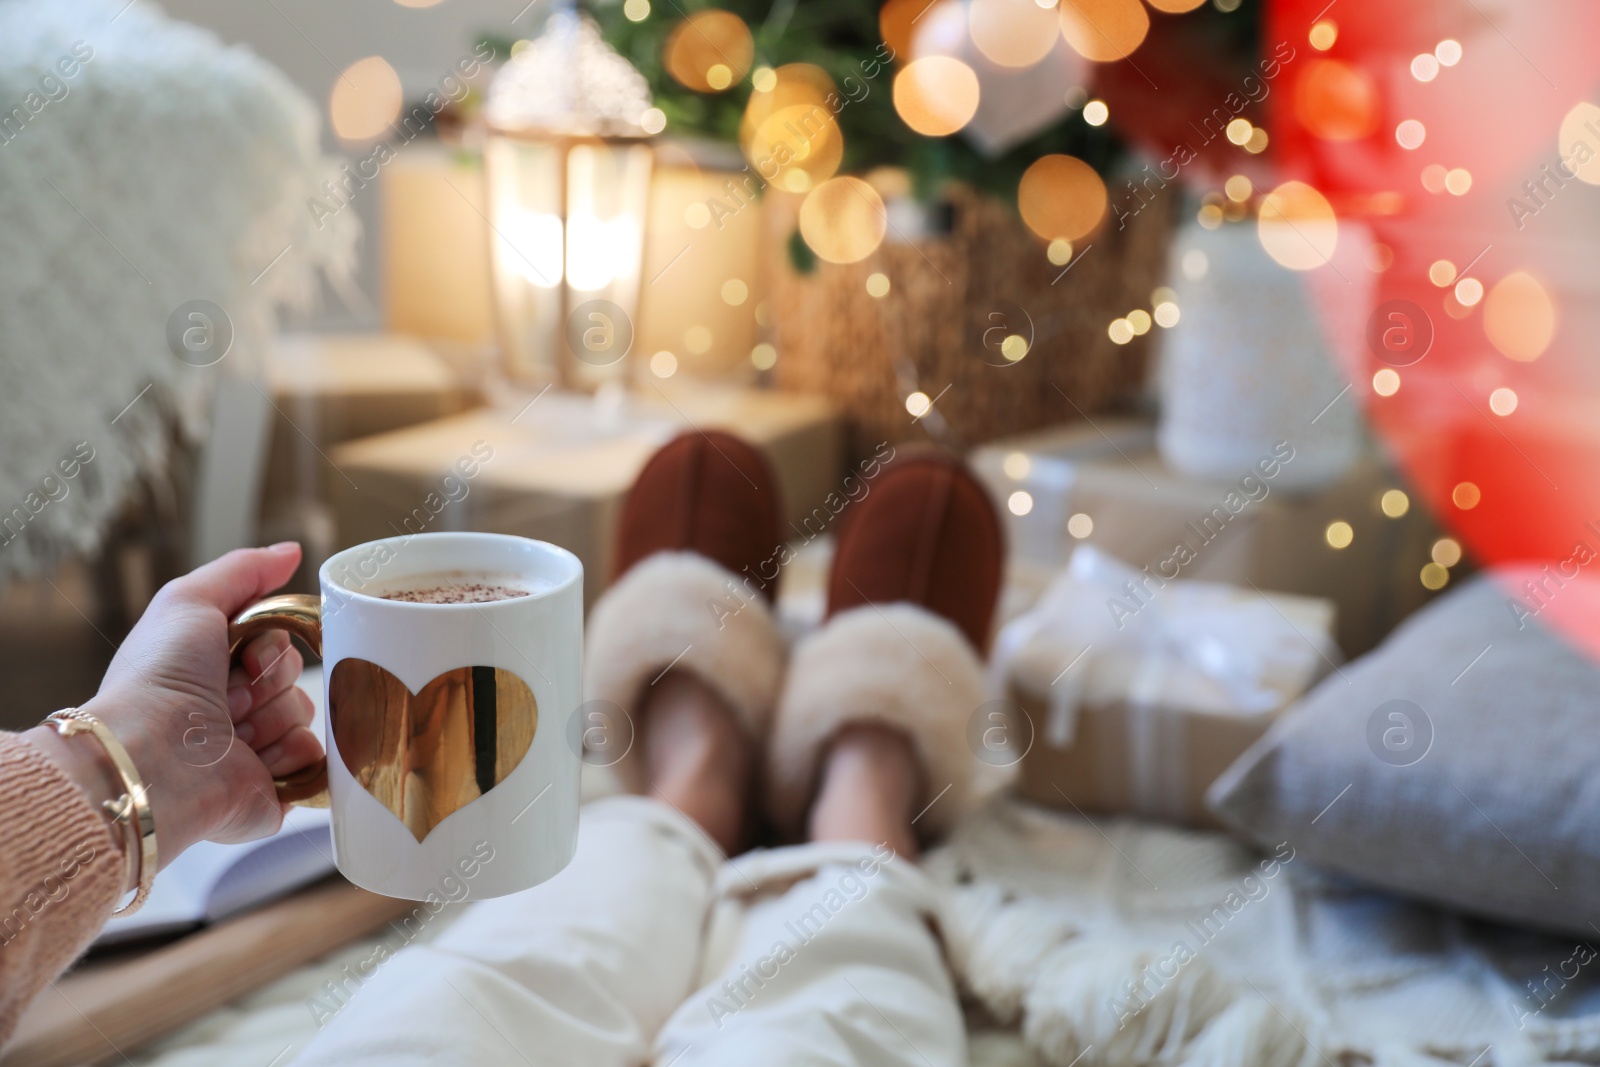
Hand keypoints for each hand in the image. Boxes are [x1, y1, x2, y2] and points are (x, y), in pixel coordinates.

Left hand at [28, 543, 322, 877]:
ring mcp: (254, 752)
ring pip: (306, 715)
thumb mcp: (189, 600)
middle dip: (269, 681)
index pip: (277, 641)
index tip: (243, 655)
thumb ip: (243, 570)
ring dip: (274, 718)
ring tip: (234, 734)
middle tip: (228, 698)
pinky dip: (291, 755)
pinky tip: (255, 759)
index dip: (269, 643)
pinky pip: (314, 760)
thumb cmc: (158, 678)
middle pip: (294, 676)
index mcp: (213, 670)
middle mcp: (233, 710)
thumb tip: (292, 551)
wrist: (154, 756)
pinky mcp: (272, 791)